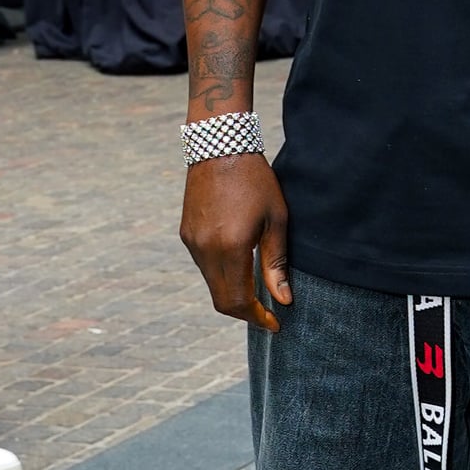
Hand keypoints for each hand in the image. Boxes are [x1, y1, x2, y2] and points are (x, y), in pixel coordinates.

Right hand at [181, 154, 291, 332]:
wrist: (220, 146)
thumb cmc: (256, 181)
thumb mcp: (276, 220)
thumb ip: (276, 263)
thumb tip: (282, 300)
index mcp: (230, 247)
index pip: (239, 301)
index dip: (258, 318)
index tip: (275, 324)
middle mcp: (205, 250)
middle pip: (222, 301)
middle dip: (246, 312)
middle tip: (268, 314)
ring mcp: (192, 243)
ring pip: (212, 284)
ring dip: (233, 293)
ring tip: (258, 289)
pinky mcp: (187, 234)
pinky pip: (204, 266)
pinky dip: (222, 275)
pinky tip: (240, 265)